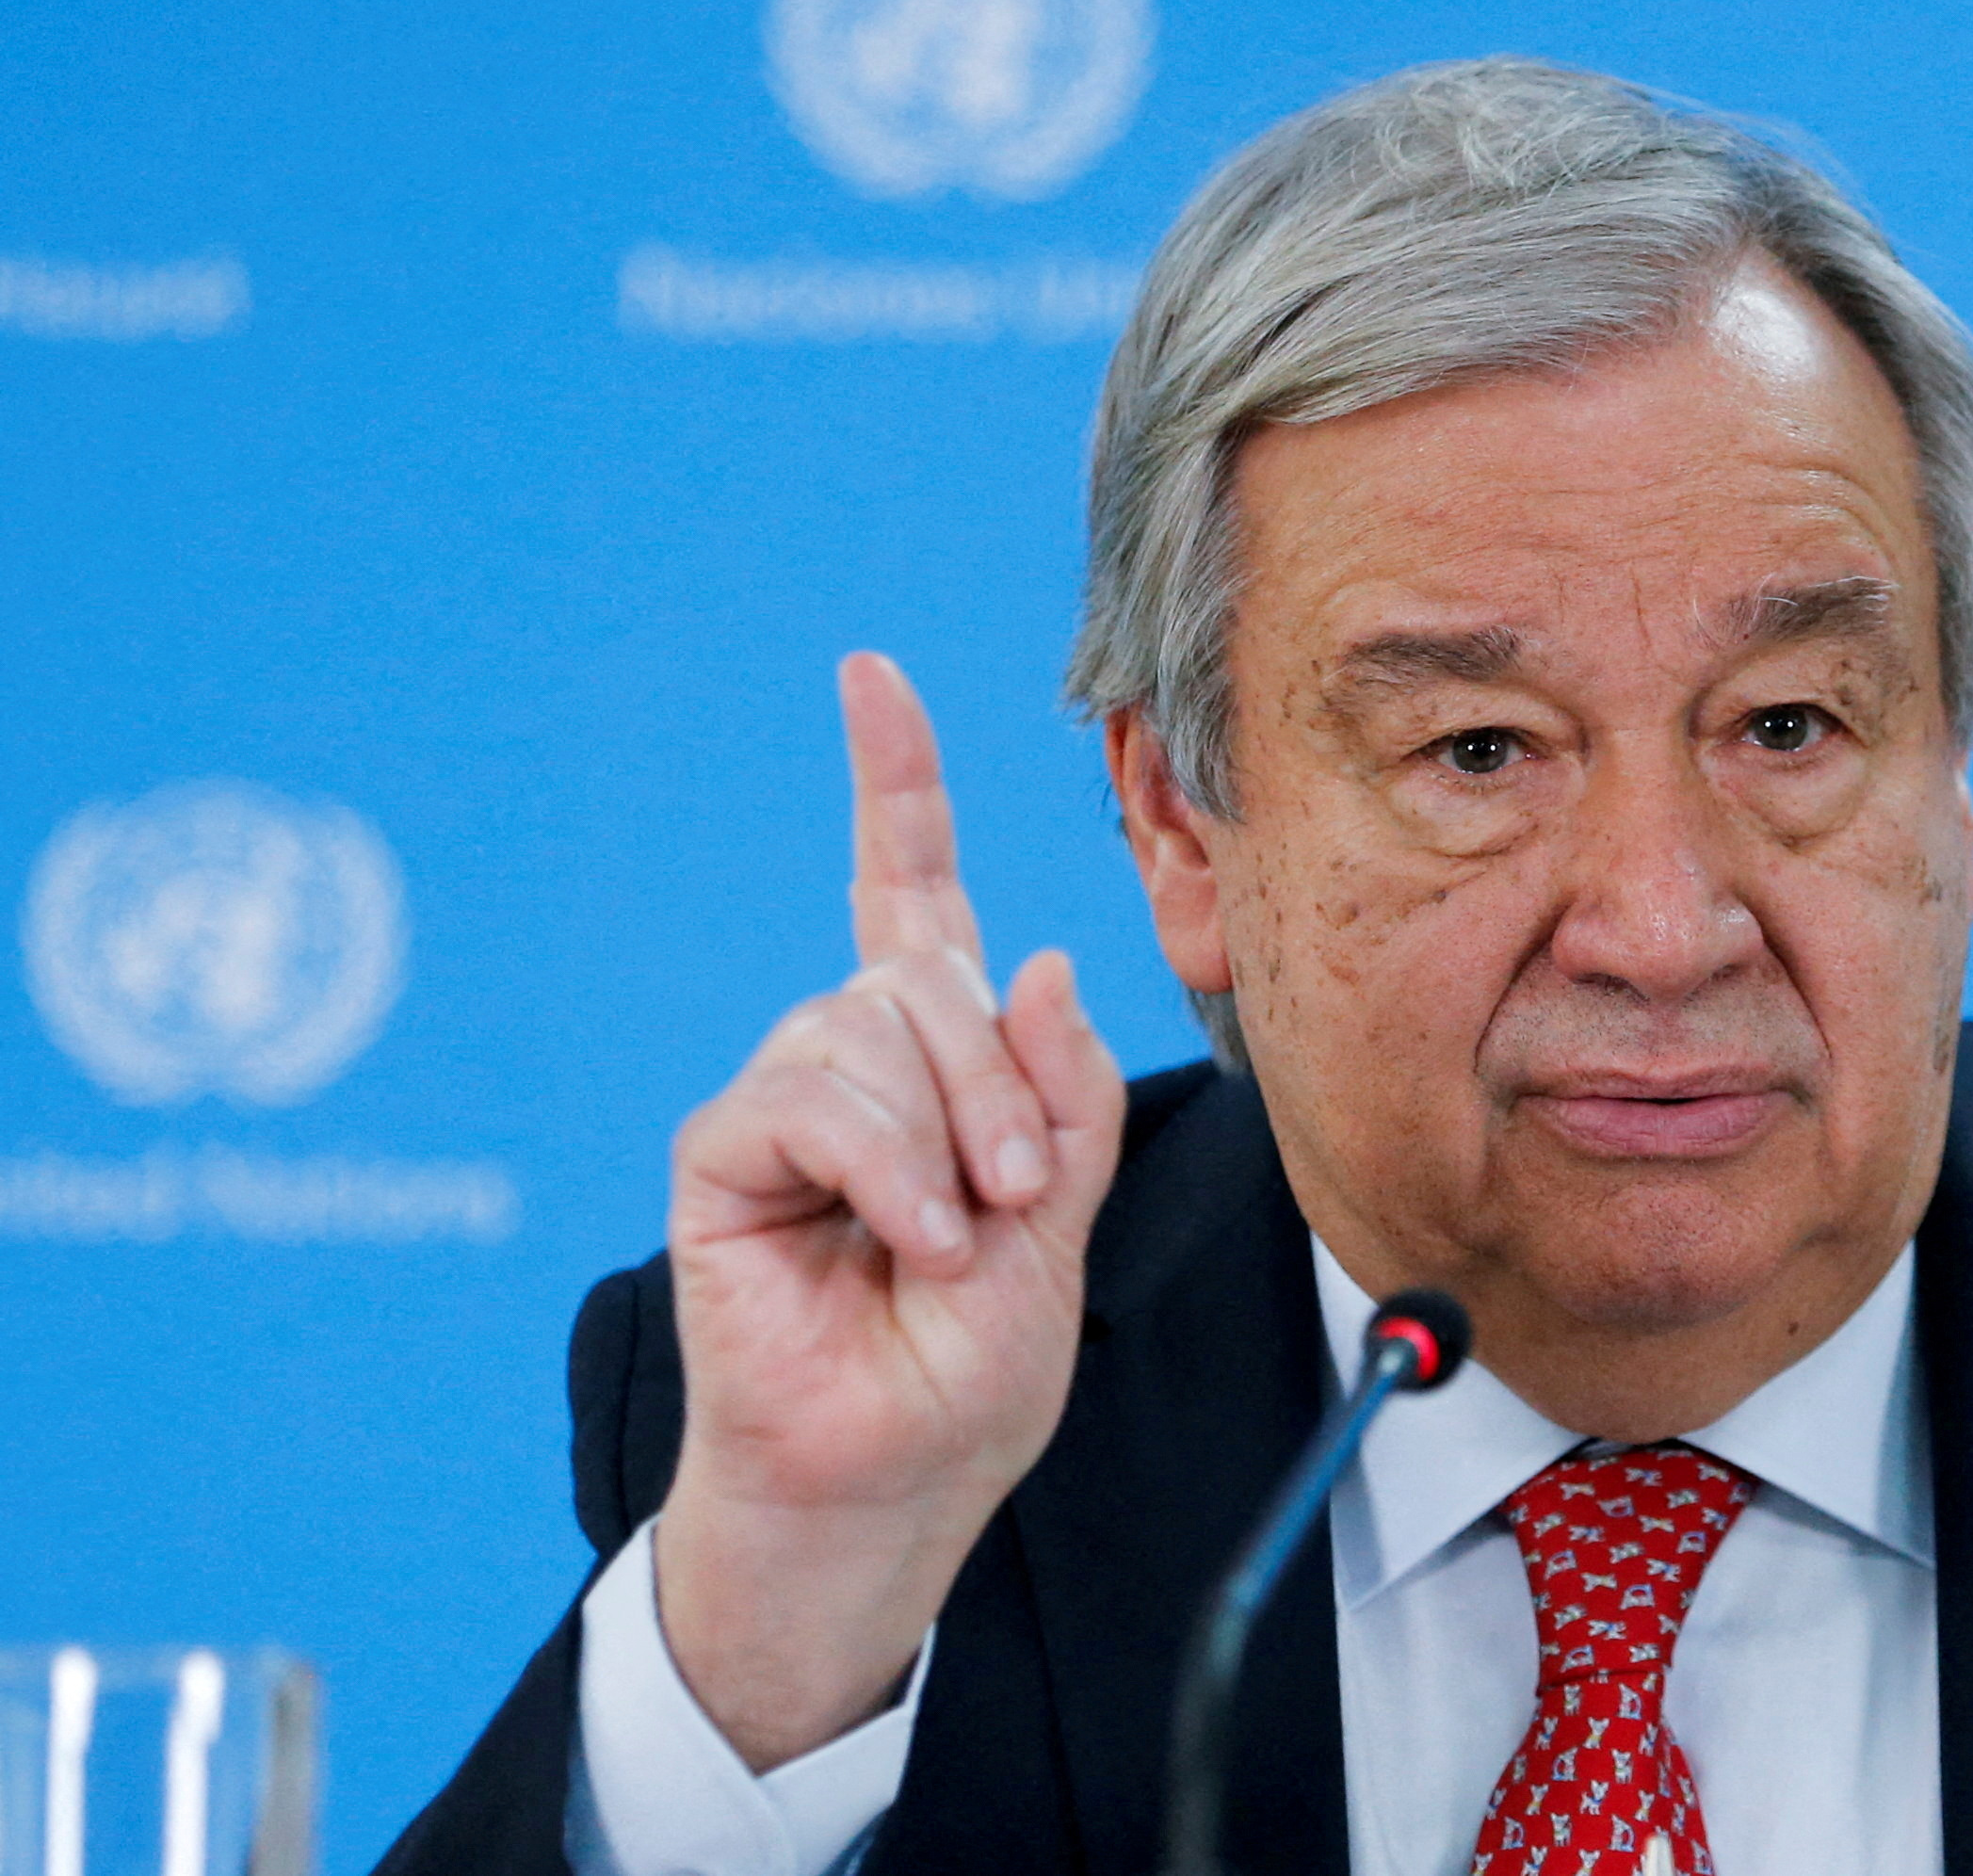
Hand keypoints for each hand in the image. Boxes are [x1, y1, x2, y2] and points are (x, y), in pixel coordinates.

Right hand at [652, 653, 1122, 1769]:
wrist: (890, 1481)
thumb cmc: (970, 1368)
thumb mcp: (1063, 1222)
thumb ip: (1060, 1091)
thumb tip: (1036, 957)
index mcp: (936, 1058)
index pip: (906, 890)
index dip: (894, 785)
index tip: (869, 677)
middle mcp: (853, 1059)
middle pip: (923, 971)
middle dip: (997, 1081)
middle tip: (1016, 1197)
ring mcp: (783, 1101)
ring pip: (870, 1028)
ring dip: (944, 1134)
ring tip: (958, 1242)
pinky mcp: (724, 1155)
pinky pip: (807, 1097)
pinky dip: (882, 1165)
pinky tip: (908, 1241)